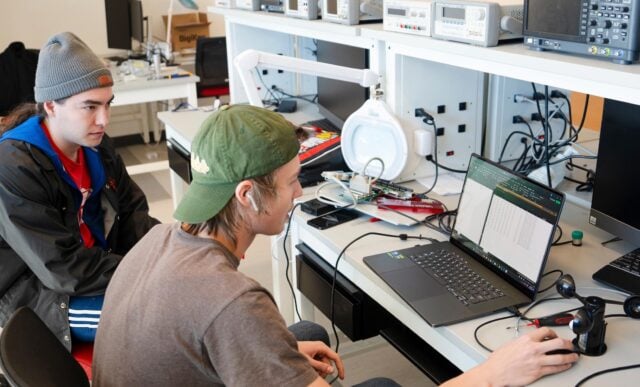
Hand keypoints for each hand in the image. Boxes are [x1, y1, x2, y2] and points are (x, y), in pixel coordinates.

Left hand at [297, 341, 344, 379]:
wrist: (285, 348)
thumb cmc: (295, 350)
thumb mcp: (309, 361)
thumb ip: (320, 366)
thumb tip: (331, 370)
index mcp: (321, 346)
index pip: (335, 357)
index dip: (340, 367)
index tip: (341, 376)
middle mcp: (320, 348)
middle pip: (328, 363)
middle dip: (324, 371)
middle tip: (317, 375)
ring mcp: (316, 351)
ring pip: (323, 364)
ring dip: (319, 370)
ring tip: (311, 371)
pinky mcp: (313, 354)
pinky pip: (318, 363)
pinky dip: (315, 368)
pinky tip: (310, 369)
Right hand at [445, 327, 578, 386]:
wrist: (495, 372)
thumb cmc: (499, 360)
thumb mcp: (511, 344)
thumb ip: (524, 342)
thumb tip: (532, 341)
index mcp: (526, 340)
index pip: (545, 331)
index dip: (553, 333)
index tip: (556, 336)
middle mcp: (534, 349)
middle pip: (558, 343)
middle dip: (568, 344)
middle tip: (571, 345)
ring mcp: (537, 361)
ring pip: (560, 358)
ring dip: (570, 356)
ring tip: (574, 356)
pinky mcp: (538, 372)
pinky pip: (555, 369)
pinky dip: (564, 366)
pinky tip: (567, 365)